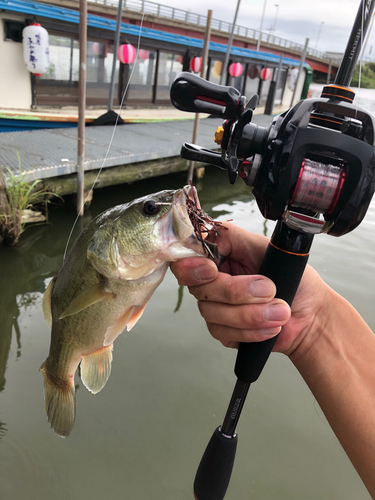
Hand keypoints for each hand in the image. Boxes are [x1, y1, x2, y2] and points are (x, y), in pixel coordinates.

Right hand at [171, 222, 329, 355]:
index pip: (186, 259)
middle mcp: (211, 282)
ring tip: (281, 311)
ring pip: (213, 312)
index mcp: (218, 257)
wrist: (312, 313)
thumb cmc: (292, 278)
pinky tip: (271, 326)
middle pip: (199, 288)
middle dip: (236, 291)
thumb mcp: (264, 247)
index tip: (213, 269)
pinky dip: (252, 330)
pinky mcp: (224, 331)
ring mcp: (215, 307)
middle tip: (269, 288)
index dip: (192, 267)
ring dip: (251, 313)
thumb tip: (207, 234)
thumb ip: (233, 237)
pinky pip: (224, 333)